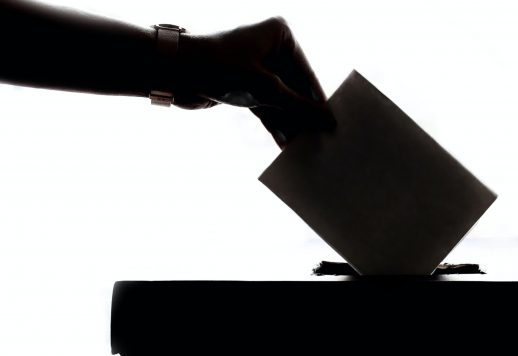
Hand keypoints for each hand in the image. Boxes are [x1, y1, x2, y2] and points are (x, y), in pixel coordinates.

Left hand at [175, 17, 333, 147]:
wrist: (172, 71)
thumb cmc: (219, 68)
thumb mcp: (266, 90)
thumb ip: (299, 107)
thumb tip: (328, 121)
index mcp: (280, 35)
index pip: (307, 73)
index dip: (318, 102)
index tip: (332, 125)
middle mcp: (270, 47)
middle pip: (296, 88)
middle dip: (303, 115)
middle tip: (319, 140)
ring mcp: (258, 67)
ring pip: (281, 100)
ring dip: (290, 123)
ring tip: (304, 146)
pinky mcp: (245, 85)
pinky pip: (267, 106)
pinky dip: (274, 123)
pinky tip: (285, 143)